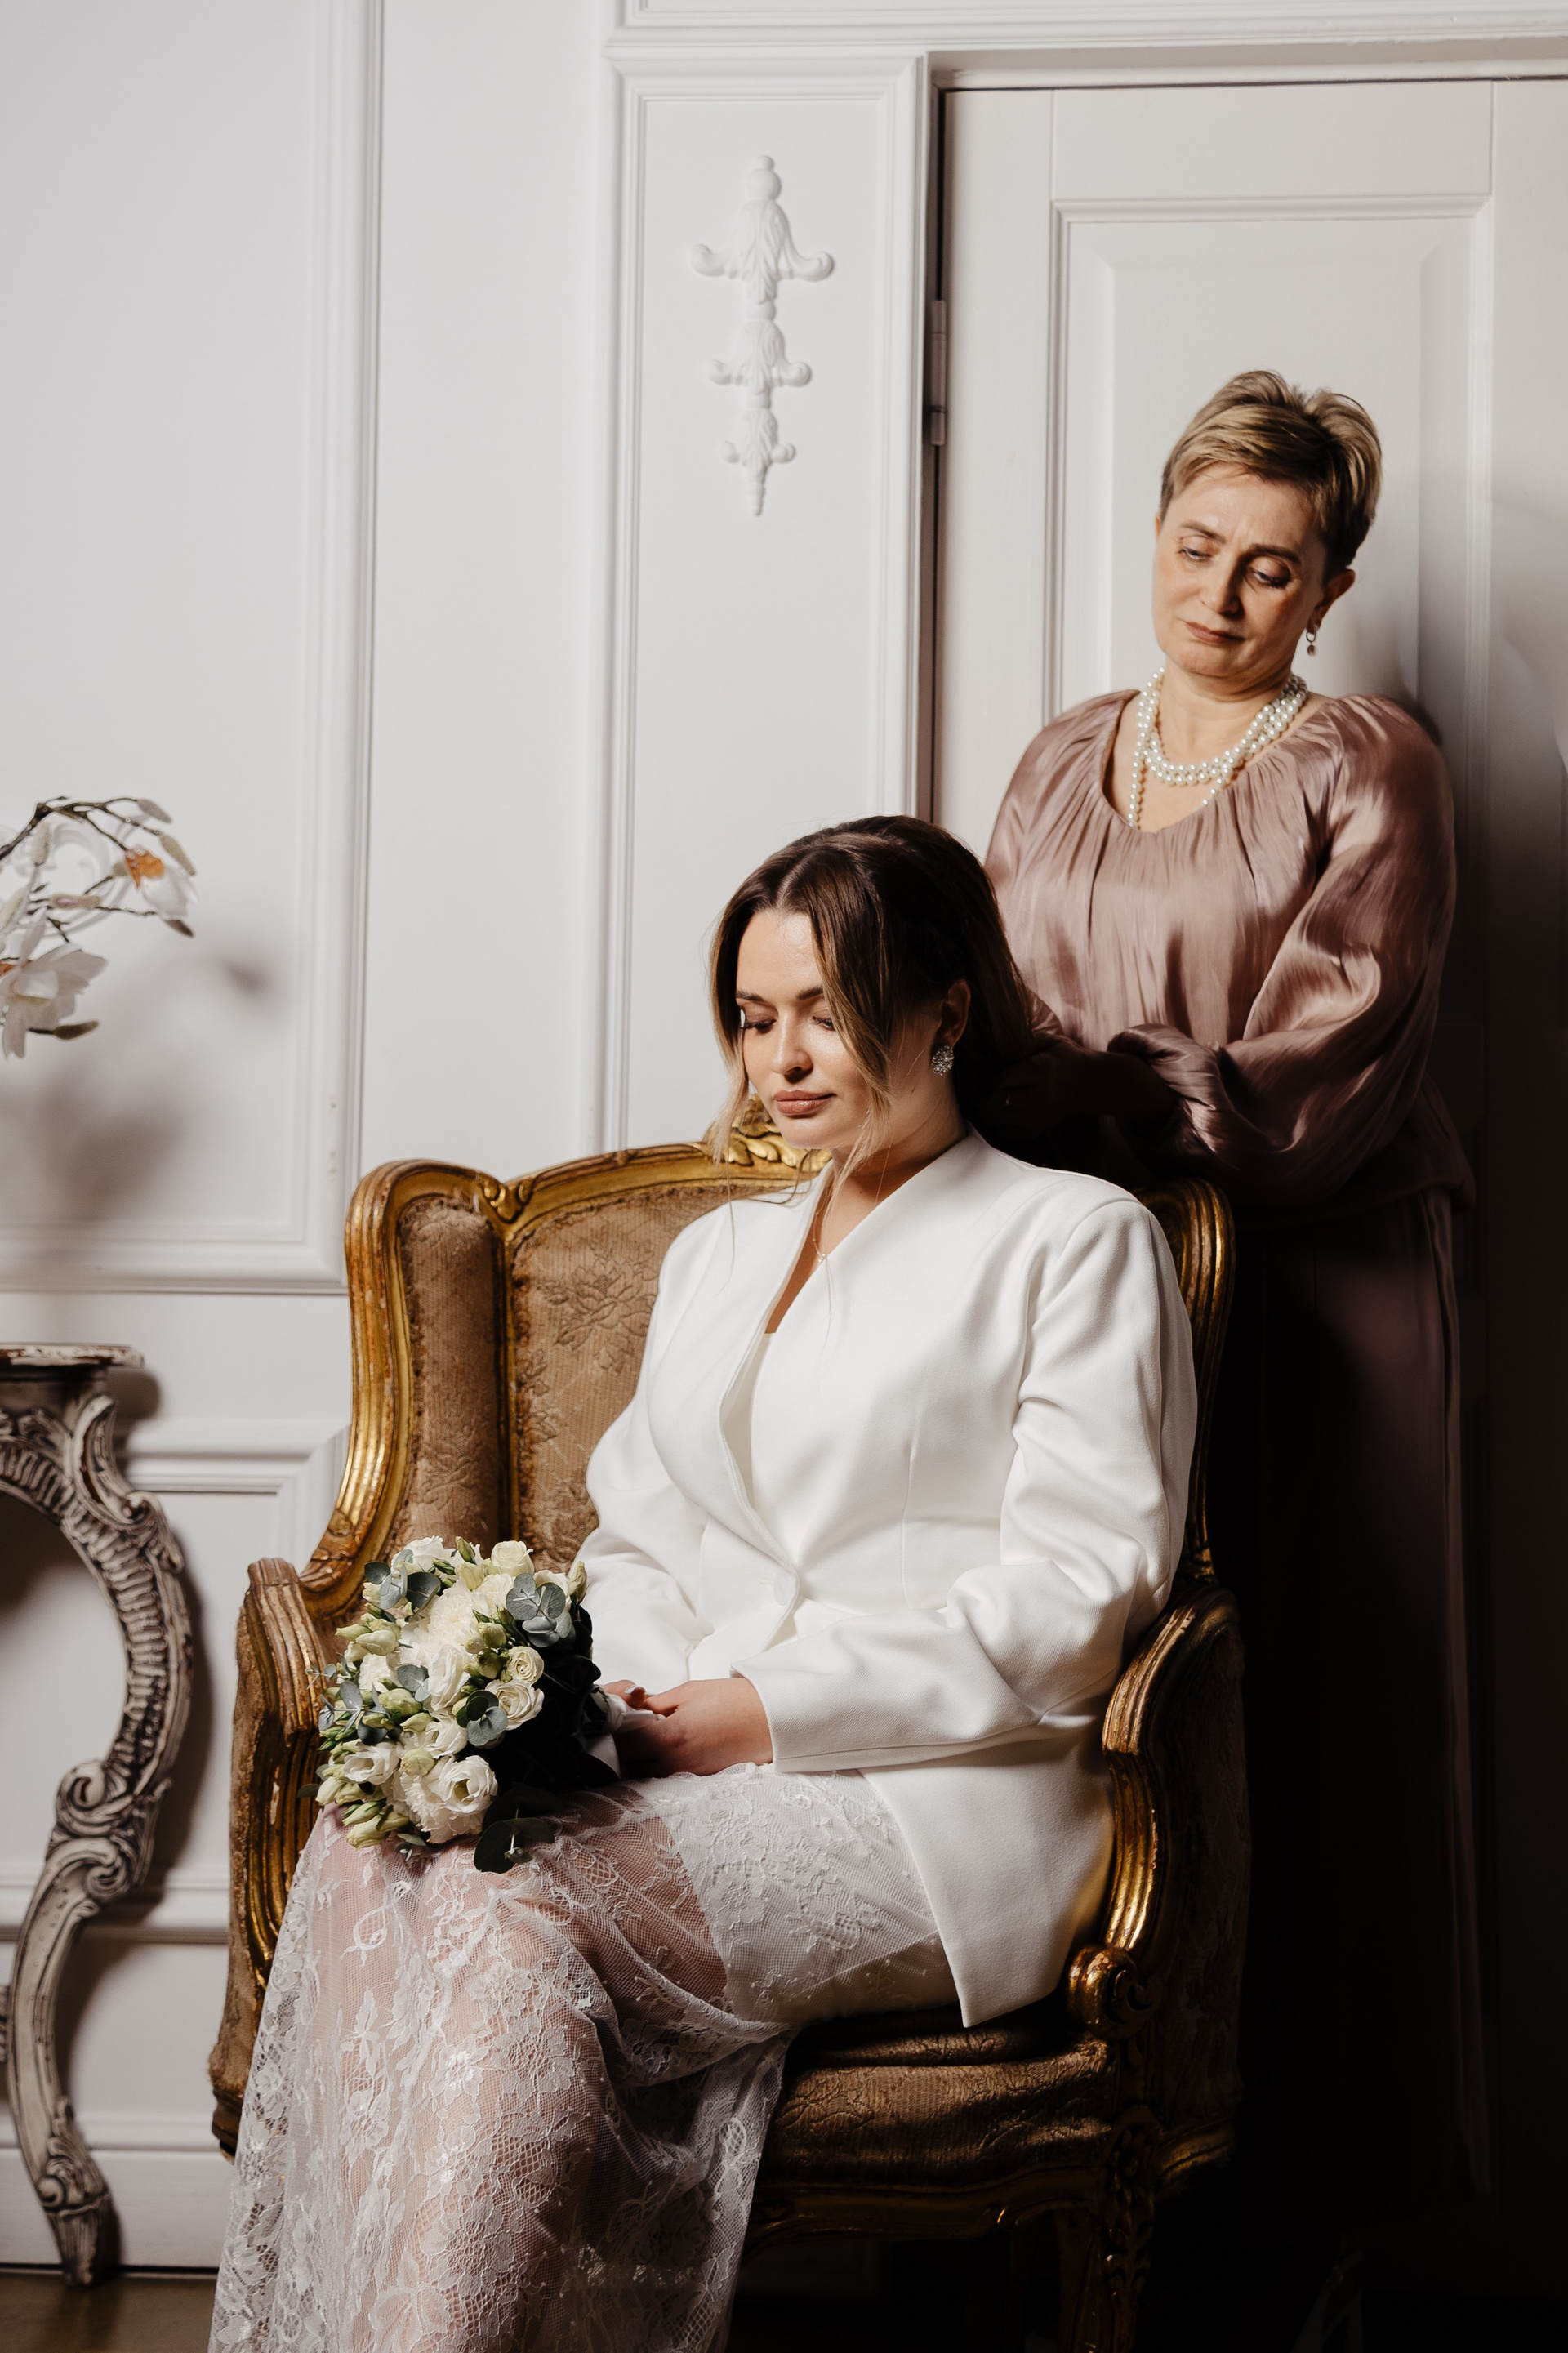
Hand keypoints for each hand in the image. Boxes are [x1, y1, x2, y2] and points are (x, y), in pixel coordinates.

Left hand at [613, 1677, 773, 1778]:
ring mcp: (685, 1774)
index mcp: (668, 1737)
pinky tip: (667, 1745)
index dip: (616, 1729)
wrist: (769, 1720)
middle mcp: (673, 1762)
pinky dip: (657, 1764)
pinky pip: (665, 1776)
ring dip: (639, 1758)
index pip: (623, 1743)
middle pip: (629, 1764)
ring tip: (649, 1736)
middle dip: (624, 1746)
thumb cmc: (732, 1701)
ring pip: (645, 1773)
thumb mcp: (688, 1692)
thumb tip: (635, 1708)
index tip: (619, 1717)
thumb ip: (656, 1703)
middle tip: (630, 1727)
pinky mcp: (696, 1778)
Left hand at [979, 1040, 1173, 1147]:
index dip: (986, 1078)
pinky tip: (999, 1114)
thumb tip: (997, 1040)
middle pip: (994, 1102)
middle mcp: (1038, 1096)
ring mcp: (1038, 1116)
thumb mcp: (1050, 1042)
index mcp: (1040, 1071)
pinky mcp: (1038, 1129)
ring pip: (995, 1120)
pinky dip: (997, 1125)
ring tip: (984, 1101)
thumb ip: (1025, 1040)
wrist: (1092, 1085)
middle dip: (979, 1096)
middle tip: (976, 1089)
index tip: (984, 1073)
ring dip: (985, 1111)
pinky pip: (1006, 1134)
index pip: (1000, 1080)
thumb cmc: (1067, 1059)